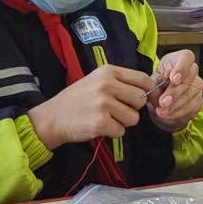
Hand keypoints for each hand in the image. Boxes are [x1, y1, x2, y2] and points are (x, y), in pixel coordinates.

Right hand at [28, 64, 151, 146]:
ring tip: (106, 118)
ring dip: (123, 122)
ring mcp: (103, 103)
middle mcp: (106, 84)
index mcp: (108, 71)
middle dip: (133, 108)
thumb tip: (149, 90)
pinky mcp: (100, 122)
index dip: (149, 91)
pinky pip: (121, 131)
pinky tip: (99, 126)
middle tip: (117, 110)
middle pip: (141, 99)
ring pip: (133, 118)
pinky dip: (112, 132)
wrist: (52, 117)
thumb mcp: (97, 80)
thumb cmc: (77, 99)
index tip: (144, 99)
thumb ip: (121, 82)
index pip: (143, 79)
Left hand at [148, 49, 202, 130]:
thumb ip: (155, 81)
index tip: (172, 79)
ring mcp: (197, 87)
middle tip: (163, 102)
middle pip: (189, 79)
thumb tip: (161, 84)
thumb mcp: (152, 80)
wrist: (160, 102)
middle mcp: (192, 71)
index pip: (187, 57)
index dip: (181, 68)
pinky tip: (168, 115)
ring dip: (174, 105)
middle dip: (174, 92)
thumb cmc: (157, 85)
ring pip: (190, 95)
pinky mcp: (198, 102)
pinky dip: (177, 113)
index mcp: (179, 59)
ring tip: (161, 111)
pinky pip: (190, 108)